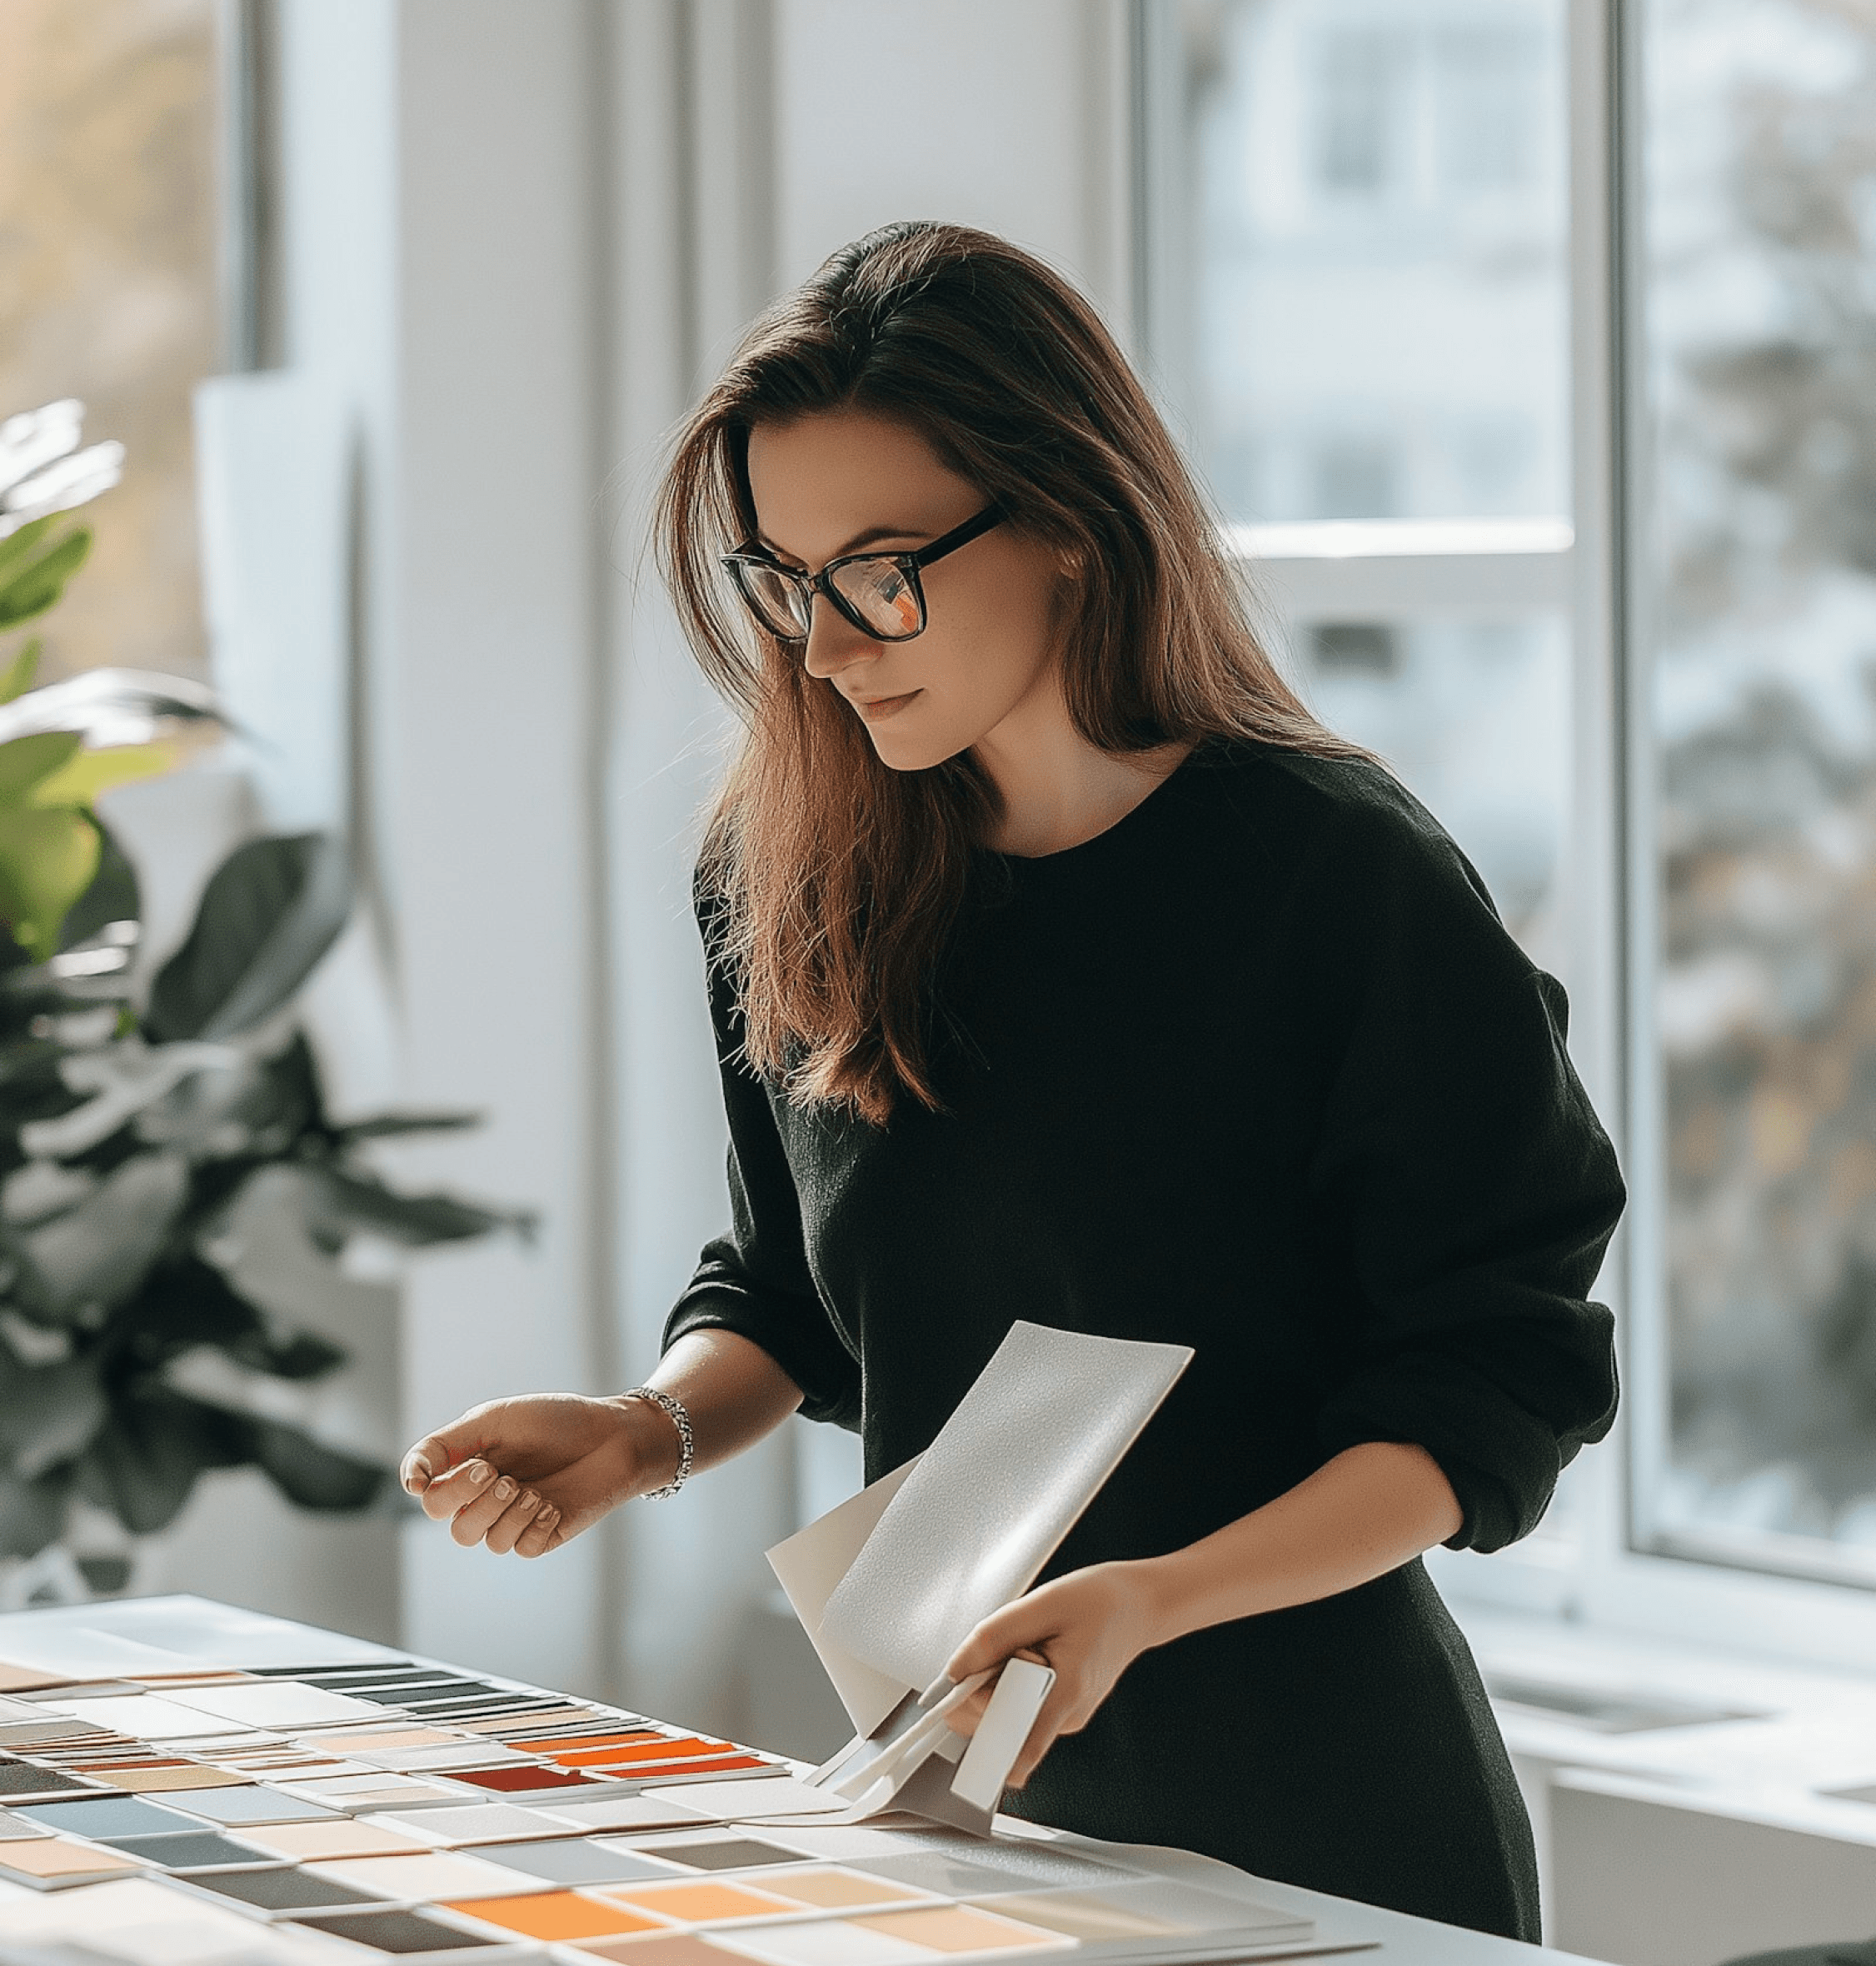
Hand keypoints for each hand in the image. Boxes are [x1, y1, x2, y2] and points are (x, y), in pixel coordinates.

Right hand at [400, 1392, 674, 1558]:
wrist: (614, 1435)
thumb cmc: (556, 1420)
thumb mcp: (497, 1419)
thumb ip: (449, 1444)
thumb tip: (412, 1480)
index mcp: (470, 1464)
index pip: (426, 1487)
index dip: (417, 1484)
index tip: (422, 1480)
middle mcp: (486, 1495)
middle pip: (448, 1520)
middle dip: (467, 1498)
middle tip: (498, 1473)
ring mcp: (512, 1518)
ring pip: (480, 1538)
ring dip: (503, 1512)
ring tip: (532, 1490)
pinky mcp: (540, 1536)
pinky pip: (517, 1547)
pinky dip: (531, 1525)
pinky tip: (551, 1504)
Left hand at [941, 1561, 1163, 1787]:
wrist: (1138, 1606)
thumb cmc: (1099, 1601)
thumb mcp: (1043, 1603)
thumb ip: (995, 1638)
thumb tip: (954, 1672)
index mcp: (1065, 1696)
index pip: (1011, 1748)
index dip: (976, 1725)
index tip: (956, 1696)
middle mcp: (1065, 1719)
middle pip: (997, 1726)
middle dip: (983, 1689)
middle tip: (1007, 1648)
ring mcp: (1063, 1719)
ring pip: (1004, 1714)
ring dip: (998, 1683)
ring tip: (1027, 1645)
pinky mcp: (1060, 1711)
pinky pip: (1018, 1704)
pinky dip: (1011, 1680)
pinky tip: (1033, 1651)